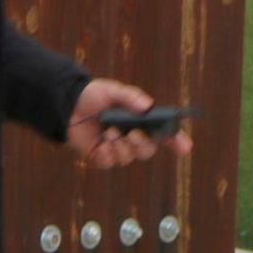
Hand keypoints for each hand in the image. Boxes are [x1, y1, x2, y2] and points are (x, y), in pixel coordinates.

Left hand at [67, 78, 191, 168]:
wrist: (67, 104)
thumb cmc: (93, 96)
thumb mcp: (113, 90)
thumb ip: (131, 97)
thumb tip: (147, 106)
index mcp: (139, 121)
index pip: (163, 134)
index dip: (176, 141)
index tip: (185, 147)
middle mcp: (130, 136)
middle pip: (147, 149)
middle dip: (143, 144)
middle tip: (133, 134)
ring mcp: (116, 148)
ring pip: (128, 157)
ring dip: (121, 146)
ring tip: (108, 132)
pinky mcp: (100, 156)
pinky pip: (110, 162)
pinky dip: (107, 154)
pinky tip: (102, 144)